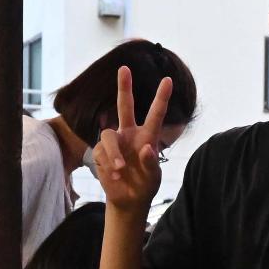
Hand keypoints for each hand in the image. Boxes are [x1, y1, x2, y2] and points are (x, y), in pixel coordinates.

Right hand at [92, 65, 173, 212]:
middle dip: (124, 87)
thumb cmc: (144, 185)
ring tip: (120, 169)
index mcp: (147, 136)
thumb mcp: (153, 177)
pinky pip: (101, 152)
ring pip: (108, 135)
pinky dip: (108, 165)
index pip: (156, 114)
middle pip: (124, 106)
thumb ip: (151, 163)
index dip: (161, 97)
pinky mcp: (100, 152)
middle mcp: (129, 134)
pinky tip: (113, 176)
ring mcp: (114, 142)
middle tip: (124, 68)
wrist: (127, 200)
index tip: (168, 80)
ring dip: (114, 152)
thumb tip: (146, 148)